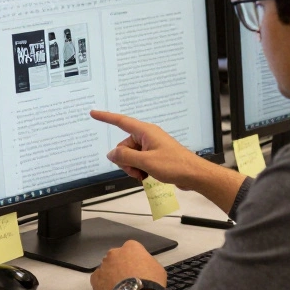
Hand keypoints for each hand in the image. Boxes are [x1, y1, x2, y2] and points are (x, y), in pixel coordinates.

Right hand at [90, 110, 206, 187]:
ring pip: (131, 155)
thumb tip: (112, 154)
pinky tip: (147, 175)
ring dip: (133, 167)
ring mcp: (152, 146)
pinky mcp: (156, 155)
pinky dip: (140, 168)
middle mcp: (148, 137)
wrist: (194, 175)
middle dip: (125, 160)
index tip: (94, 113)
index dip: (106, 117)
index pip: (121, 122)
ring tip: (143, 175)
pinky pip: (139, 160)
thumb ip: (125, 157)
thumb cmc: (175, 165)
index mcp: (145, 132)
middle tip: (135, 171)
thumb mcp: (145, 162)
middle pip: (124, 145)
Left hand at [90, 240, 167, 289]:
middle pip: (116, 256)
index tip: (137, 268)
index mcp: (131, 246)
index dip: (134, 258)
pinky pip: (98, 278)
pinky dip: (103, 283)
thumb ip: (146, 261)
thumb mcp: (156, 267)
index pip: (131, 249)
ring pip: (106, 267)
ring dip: (111, 273)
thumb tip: (141, 265)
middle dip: (120, 264)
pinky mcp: (95, 278)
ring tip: (119, 286)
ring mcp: (103, 265)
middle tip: (127, 277)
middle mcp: (114, 252)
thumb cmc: (151, 281)